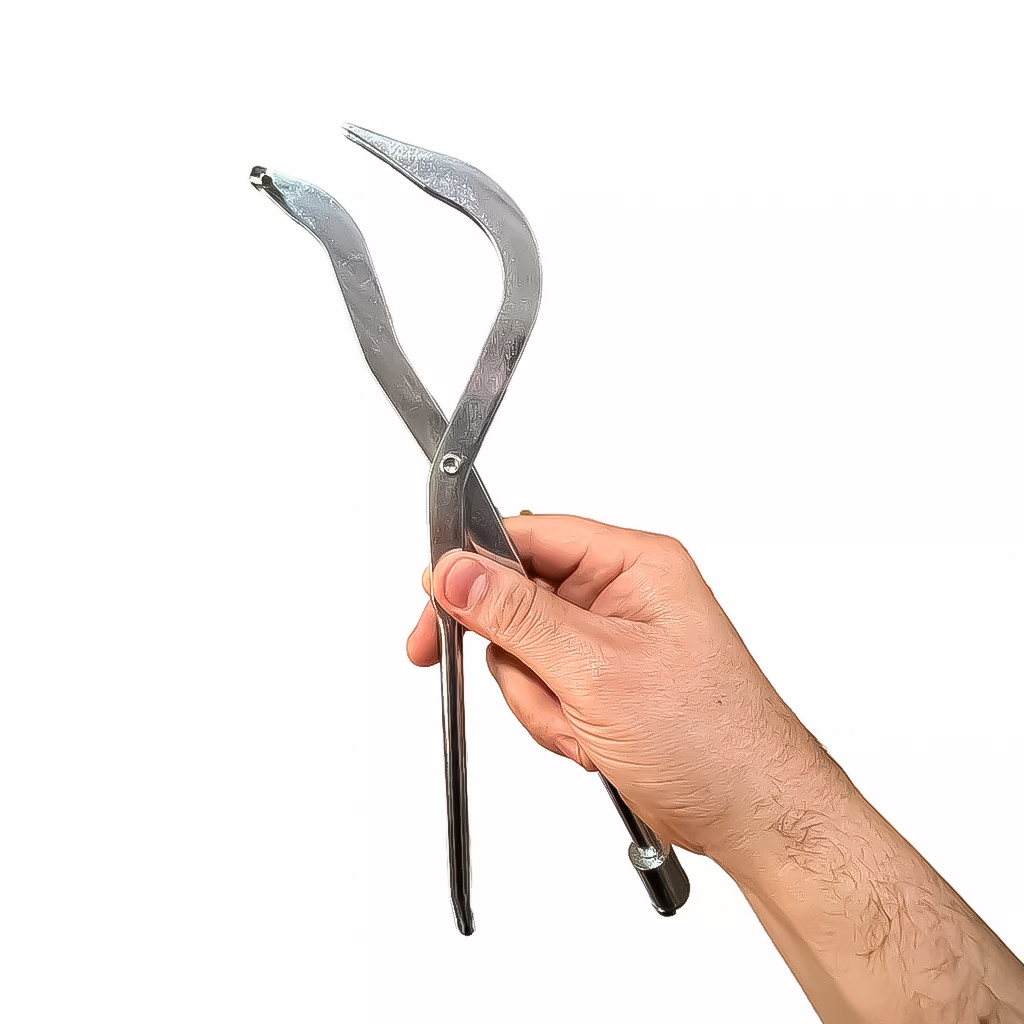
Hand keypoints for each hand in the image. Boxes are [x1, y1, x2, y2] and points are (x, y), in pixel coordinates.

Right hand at [406, 514, 832, 858]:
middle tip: (534, 687)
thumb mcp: (597, 669)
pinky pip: (541, 686)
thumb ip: (517, 616)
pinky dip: (552, 720)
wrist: (751, 814)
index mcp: (633, 564)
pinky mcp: (601, 681)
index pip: (531, 536)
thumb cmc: (712, 739)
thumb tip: (457, 572)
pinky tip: (590, 741)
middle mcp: (621, 594)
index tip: (437, 599)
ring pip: (523, 651)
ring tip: (582, 726)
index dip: (476, 566)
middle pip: (517, 598)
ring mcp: (610, 640)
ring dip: (539, 699)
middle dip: (518, 657)